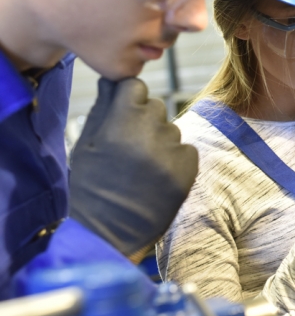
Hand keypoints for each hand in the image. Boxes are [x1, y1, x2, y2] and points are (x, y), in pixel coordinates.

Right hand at [69, 78, 198, 259]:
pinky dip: (176, 159)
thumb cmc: (92, 187)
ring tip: (142, 168)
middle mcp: (147, 133)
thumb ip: (103, 108)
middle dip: (144, 120)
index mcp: (118, 123)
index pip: (135, 86)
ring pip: (171, 129)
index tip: (124, 113)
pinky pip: (187, 150)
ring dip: (161, 141)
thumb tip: (113, 81)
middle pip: (156, 106)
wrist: (108, 234)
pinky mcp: (187, 170)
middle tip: (131, 148)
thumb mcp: (86, 145)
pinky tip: (158, 177)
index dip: (129, 98)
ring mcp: (170, 152)